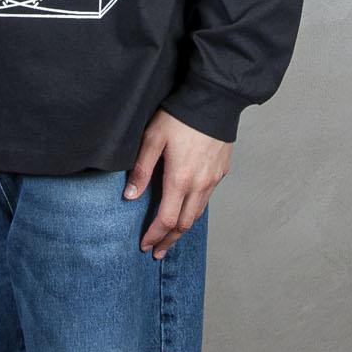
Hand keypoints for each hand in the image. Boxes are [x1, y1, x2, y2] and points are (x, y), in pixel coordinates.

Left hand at [125, 109, 229, 257]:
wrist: (214, 101)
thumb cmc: (180, 118)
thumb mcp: (153, 139)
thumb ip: (141, 169)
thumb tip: (130, 196)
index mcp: (180, 180)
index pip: (166, 220)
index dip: (154, 236)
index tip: (145, 245)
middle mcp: (199, 185)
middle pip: (184, 224)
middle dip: (169, 240)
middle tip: (157, 251)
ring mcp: (212, 180)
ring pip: (197, 214)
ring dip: (183, 229)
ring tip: (171, 237)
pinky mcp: (221, 172)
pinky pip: (207, 199)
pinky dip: (194, 211)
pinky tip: (187, 210)